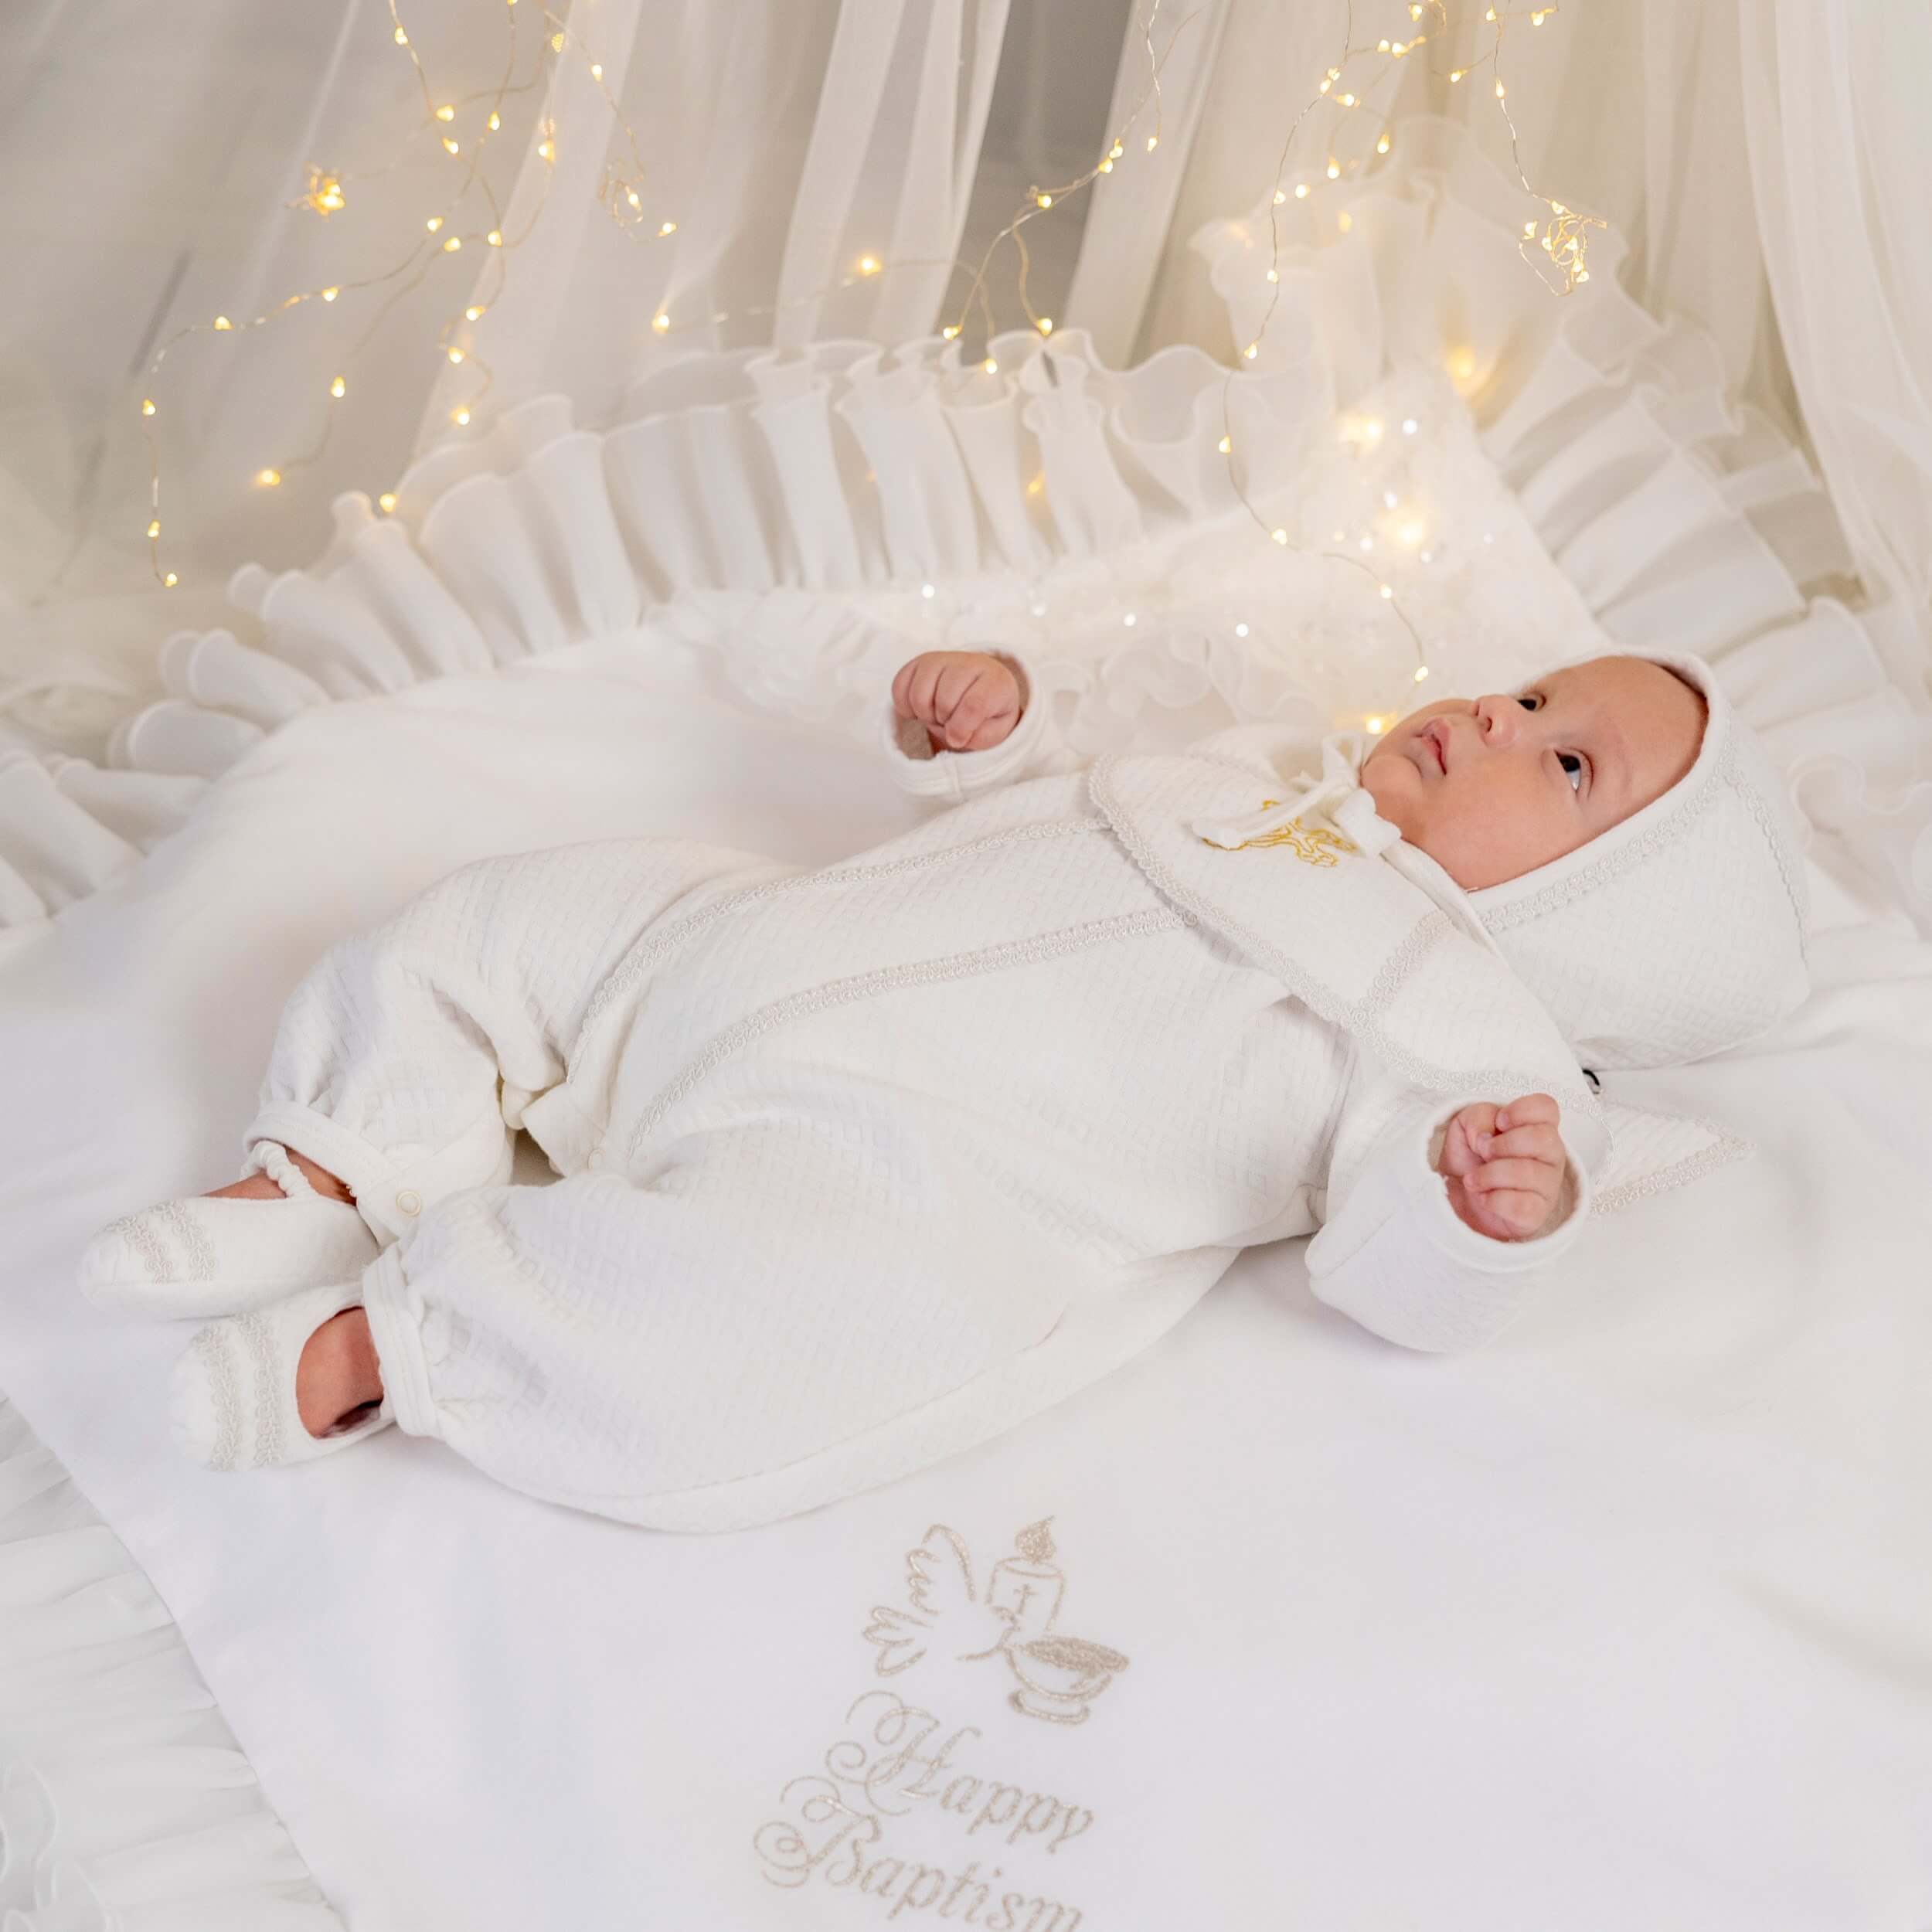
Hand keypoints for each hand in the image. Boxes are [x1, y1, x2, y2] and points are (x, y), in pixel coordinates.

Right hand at [891, 651, 1023, 754]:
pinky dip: (905, 707)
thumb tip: (954, 736)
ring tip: (938, 715)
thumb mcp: (996, 731)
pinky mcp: (919, 662)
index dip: (961, 729)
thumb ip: (981, 737)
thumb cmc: (989, 713)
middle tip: (951, 723)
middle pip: (944, 701)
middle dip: (944, 722)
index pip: (974, 705)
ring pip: (919, 695)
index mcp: (995, 681)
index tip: (958, 740)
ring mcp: (942, 659)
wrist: (980, 687)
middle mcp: (968, 663)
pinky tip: (921, 709)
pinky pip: (899, 687)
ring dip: (925, 715)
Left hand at [1434, 1092, 1567, 1241]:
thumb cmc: (1470, 1160)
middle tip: (1483, 1153)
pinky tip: (1485, 1198)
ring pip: (1526, 1172)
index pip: (1547, 1107)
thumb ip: (1477, 1116)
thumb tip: (1487, 1134)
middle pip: (1543, 1138)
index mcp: (1537, 1128)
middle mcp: (1550, 1156)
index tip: (1499, 1123)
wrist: (1457, 1200)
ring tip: (1473, 1179)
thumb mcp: (1465, 1127)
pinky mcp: (1536, 1214)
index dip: (1521, 1110)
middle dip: (1502, 1144)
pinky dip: (1492, 1200)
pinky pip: (1520, 1204)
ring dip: (1487, 1174)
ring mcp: (1547, 1187)